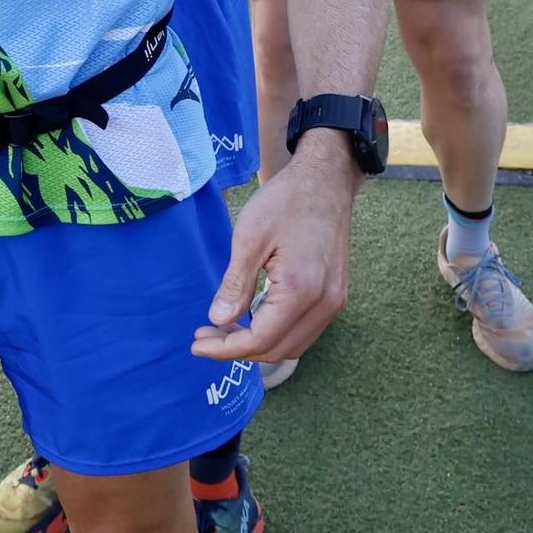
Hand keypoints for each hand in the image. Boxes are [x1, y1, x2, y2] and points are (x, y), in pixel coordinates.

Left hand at [192, 133, 358, 362]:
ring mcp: (335, 302)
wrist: (325, 181)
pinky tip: (251, 317)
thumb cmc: (285, 202)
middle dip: (238, 349)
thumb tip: (218, 320)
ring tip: (224, 329)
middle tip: (204, 335)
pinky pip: (305, 330)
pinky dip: (277, 332)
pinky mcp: (335, 295)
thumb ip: (235, 283)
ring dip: (258, 344)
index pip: (261, 340)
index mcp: (302, 290)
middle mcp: (325, 304)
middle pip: (278, 351)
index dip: (225, 349)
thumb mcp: (249, 237)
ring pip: (293, 345)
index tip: (197, 344)